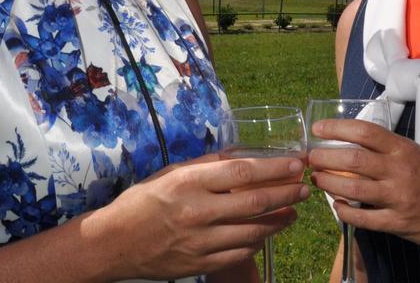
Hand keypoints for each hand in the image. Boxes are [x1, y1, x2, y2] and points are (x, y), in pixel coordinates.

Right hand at [88, 152, 309, 279]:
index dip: (274, 168)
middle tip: (304, 188)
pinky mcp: (200, 263)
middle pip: (254, 202)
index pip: (242, 172)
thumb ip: (205, 166)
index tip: (295, 164)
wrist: (115, 243)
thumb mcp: (170, 173)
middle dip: (286, 194)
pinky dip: (257, 242)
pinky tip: (266, 233)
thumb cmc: (141, 202)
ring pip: (253, 231)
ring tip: (293, 212)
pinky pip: (239, 253)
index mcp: (189, 183)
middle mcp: (197, 211)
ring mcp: (200, 241)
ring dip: (279, 220)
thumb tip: (239, 155)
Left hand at [307, 119, 419, 250]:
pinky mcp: (398, 222)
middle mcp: (400, 170)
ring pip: (353, 189)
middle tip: (310, 157)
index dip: (337, 128)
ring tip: (317, 178)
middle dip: (324, 157)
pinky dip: (344, 212)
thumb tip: (348, 141)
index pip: (365, 132)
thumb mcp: (414, 153)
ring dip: (329, 183)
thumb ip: (385, 148)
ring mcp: (399, 198)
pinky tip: (337, 205)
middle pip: (353, 159)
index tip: (318, 128)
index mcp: (403, 149)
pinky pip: (363, 218)